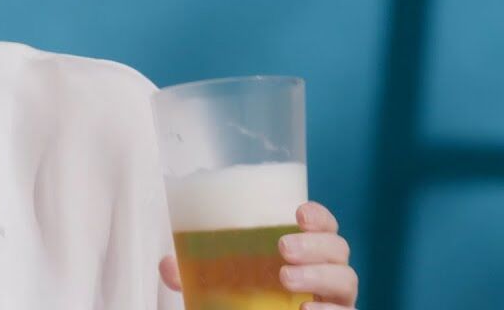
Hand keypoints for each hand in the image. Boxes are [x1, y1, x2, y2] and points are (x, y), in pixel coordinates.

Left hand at [158, 200, 357, 308]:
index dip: (319, 215)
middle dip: (314, 243)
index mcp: (305, 252)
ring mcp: (335, 300)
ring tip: (285, 277)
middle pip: (339, 249)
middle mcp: (327, 273)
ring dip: (318, 274)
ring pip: (347, 280)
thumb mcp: (217, 284)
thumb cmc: (246, 301)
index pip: (324, 226)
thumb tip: (167, 264)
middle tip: (282, 248)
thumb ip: (193, 273)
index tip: (298, 211)